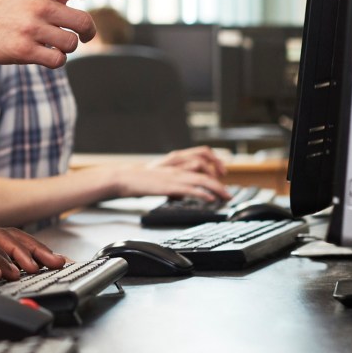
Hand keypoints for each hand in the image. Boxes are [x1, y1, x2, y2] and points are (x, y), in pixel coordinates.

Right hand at [0, 0, 120, 71]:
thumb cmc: (2, 7)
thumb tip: (86, 1)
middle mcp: (38, 5)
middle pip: (83, 22)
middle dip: (87, 32)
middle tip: (85, 36)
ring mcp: (31, 28)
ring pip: (71, 44)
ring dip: (68, 48)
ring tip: (54, 45)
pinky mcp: (24, 50)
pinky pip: (57, 60)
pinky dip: (56, 60)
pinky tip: (46, 56)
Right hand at [109, 149, 231, 202]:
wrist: (123, 178)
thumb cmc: (139, 178)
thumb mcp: (159, 176)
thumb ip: (173, 182)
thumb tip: (183, 194)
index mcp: (175, 160)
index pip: (201, 153)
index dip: (214, 161)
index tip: (221, 173)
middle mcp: (177, 166)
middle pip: (205, 166)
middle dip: (220, 178)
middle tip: (227, 190)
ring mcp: (174, 176)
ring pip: (202, 178)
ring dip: (217, 188)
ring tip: (225, 196)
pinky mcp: (169, 186)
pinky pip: (190, 189)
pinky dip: (202, 194)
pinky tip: (210, 199)